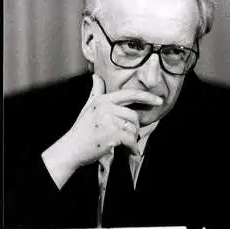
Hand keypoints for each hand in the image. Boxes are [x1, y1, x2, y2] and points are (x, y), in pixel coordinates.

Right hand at [42, 74, 162, 187]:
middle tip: (128, 136)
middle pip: (133, 116)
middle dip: (134, 128)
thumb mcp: (88, 107)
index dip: (147, 96)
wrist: (71, 149)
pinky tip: (132, 151)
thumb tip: (96, 76)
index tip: (159, 101)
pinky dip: (133, 148)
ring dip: (133, 139)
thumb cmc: (81, 130)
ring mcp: (109, 120)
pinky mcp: (112, 133)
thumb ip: (96, 91)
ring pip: (133, 128)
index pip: (130, 94)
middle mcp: (106, 107)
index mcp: (103, 100)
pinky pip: (131, 139)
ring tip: (125, 144)